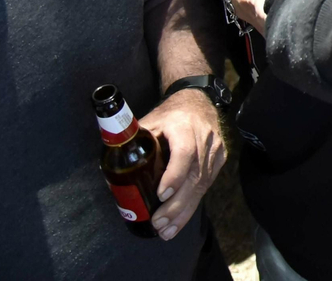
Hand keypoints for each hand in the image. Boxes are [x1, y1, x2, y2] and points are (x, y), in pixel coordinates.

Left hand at [136, 89, 225, 240]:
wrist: (197, 102)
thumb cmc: (169, 114)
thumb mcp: (150, 121)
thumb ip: (134, 142)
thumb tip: (111, 172)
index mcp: (185, 126)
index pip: (184, 152)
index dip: (174, 175)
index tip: (160, 195)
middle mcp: (205, 139)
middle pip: (194, 176)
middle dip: (176, 205)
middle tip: (158, 224)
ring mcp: (216, 150)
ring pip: (202, 185)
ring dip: (184, 211)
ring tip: (166, 231)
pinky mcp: (219, 160)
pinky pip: (207, 186)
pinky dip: (192, 205)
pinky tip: (179, 220)